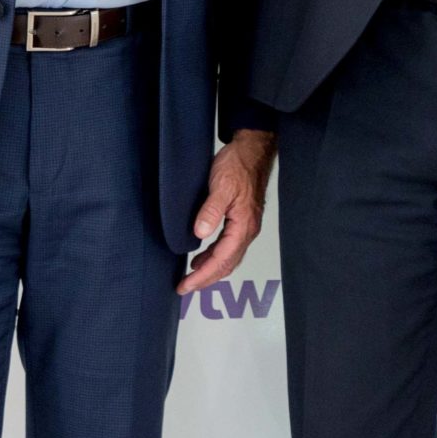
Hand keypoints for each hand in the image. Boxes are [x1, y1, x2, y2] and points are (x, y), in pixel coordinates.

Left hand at [180, 129, 275, 293]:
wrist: (251, 150)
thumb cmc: (238, 166)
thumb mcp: (221, 187)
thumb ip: (210, 211)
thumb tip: (199, 235)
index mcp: (243, 226)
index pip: (221, 260)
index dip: (202, 276)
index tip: (185, 285)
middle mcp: (247, 230)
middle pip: (227, 264)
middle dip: (206, 279)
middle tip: (184, 287)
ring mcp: (246, 225)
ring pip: (229, 257)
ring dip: (210, 269)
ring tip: (191, 276)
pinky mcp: (241, 220)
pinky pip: (229, 246)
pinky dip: (215, 256)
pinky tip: (202, 256)